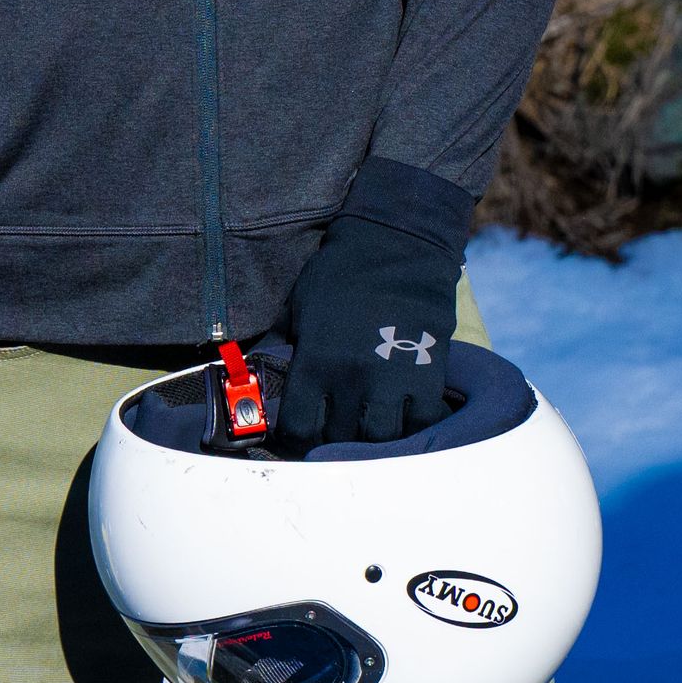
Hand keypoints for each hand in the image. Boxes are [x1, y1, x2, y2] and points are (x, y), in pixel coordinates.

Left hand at [277, 201, 463, 446]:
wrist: (398, 244)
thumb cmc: (341, 273)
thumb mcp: (298, 306)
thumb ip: (278, 345)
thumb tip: (252, 370)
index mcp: (314, 362)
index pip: (299, 427)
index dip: (298, 439)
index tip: (304, 434)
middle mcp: (351, 378)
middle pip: (340, 438)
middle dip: (336, 439)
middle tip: (339, 428)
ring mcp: (392, 378)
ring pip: (381, 438)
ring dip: (374, 438)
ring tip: (373, 424)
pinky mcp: (428, 373)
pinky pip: (423, 421)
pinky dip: (415, 425)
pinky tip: (407, 414)